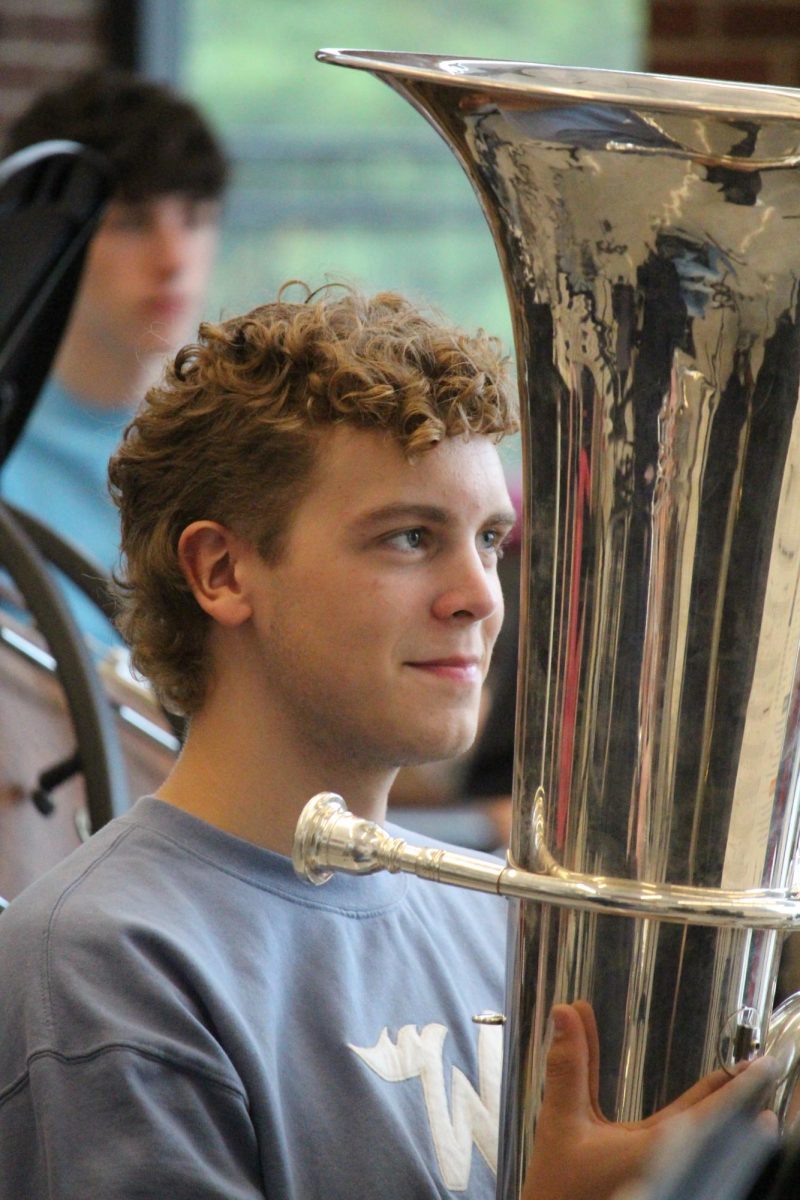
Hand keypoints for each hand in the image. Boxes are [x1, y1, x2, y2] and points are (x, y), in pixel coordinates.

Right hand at [522, 1000, 779, 1199]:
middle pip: (718, 1133)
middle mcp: (667, 1173)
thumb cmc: (559, 1187)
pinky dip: (712, 1140)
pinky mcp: (663, 1189)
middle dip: (742, 1100)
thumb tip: (568, 1013)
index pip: (705, 1116)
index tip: (758, 1068)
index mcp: (649, 1154)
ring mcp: (669, 1185)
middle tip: (765, 1069)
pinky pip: (697, 1161)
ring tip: (755, 1098)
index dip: (735, 1090)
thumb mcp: (561, 1121)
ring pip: (711, 1150)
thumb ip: (568, 1066)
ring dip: (731, 1122)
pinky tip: (722, 1128)